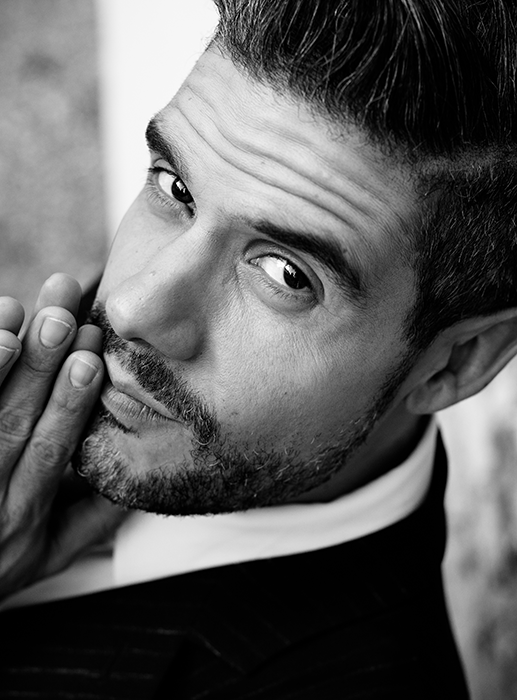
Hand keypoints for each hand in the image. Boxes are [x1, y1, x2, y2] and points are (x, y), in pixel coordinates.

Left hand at [0, 273, 123, 599]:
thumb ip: (94, 518)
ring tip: (20, 316)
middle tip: (62, 317)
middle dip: (42, 367)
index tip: (91, 357)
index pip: (53, 450)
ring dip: (0, 364)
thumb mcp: (51, 553)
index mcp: (27, 513)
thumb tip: (140, 474)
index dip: (72, 403)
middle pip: (16, 423)